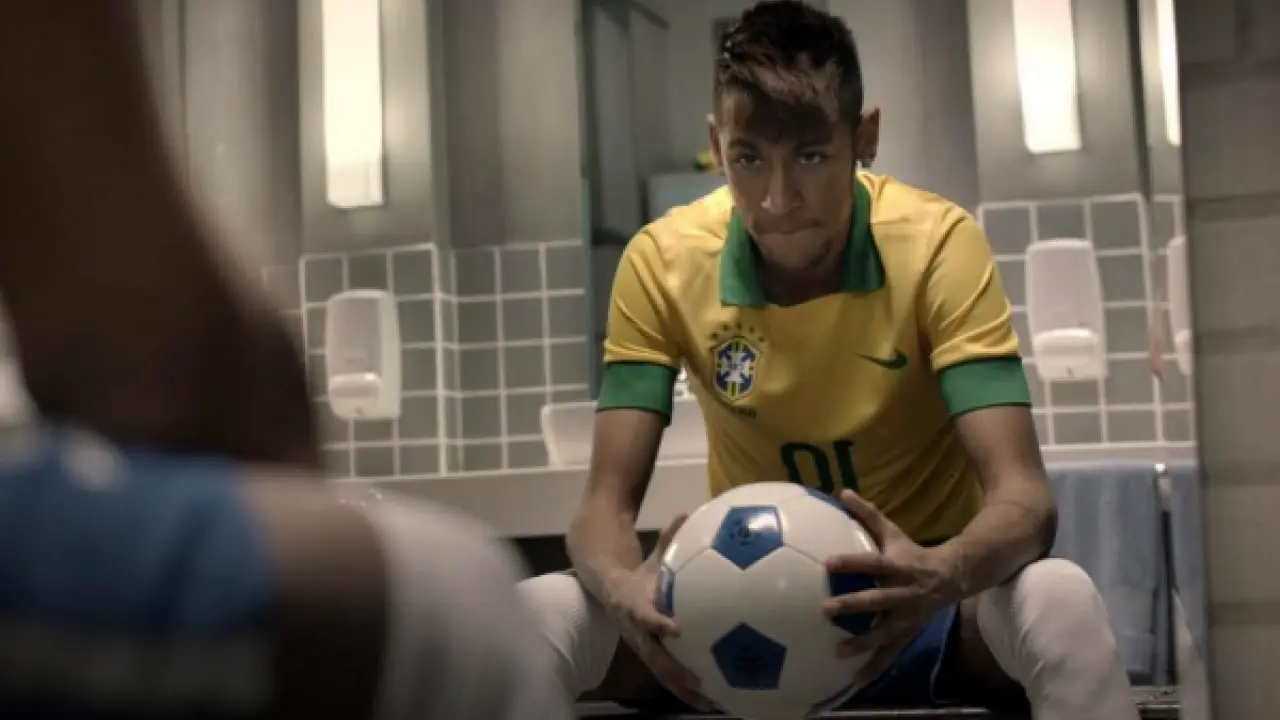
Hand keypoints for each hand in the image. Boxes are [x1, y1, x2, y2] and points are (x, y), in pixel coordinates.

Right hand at [602, 514, 712, 710]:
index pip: (644, 616)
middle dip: (674, 671)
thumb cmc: (638, 576)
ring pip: (662, 674)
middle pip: (654, 656)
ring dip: (684, 689)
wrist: (610, 594)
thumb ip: (668, 538)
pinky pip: (671, 676)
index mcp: (633, 606)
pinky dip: (689, 690)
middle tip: (698, 681)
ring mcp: (644, 648)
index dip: (657, 622)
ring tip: (711, 702)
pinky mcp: (654, 658)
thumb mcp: (651, 558)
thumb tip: (686, 512)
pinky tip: (715, 700)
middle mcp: (637, 632)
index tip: (676, 627)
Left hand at [823, 490, 963, 687]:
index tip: (827, 563)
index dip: (851, 561)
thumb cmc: (912, 553)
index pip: (872, 562)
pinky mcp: (909, 633)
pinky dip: (875, 667)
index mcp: (898, 566)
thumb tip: (841, 491)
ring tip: (836, 652)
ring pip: (885, 632)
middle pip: (877, 600)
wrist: (953, 577)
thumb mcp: (893, 532)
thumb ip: (867, 515)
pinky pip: (891, 653)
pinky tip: (855, 681)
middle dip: (853, 606)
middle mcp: (904, 593)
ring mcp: (908, 616)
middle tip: (825, 609)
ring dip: (862, 643)